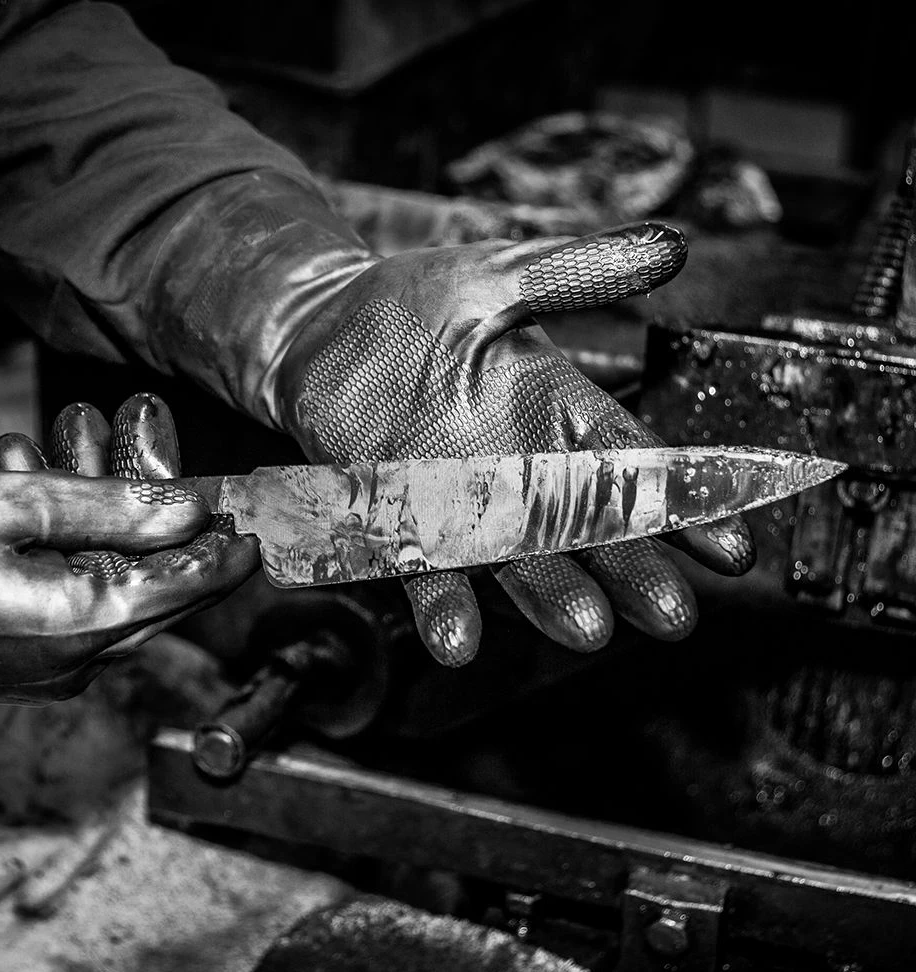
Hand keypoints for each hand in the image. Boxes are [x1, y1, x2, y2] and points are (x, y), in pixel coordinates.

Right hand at [0, 394, 257, 703]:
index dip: (227, 555)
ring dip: (105, 518)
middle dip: (164, 521)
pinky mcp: (25, 660)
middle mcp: (74, 661)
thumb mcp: (10, 506)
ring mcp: (48, 668)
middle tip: (173, 466)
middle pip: (156, 586)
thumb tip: (190, 512)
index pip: (188, 590)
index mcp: (81, 627)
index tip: (257, 527)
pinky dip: (72, 545)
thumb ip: (114, 510)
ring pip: (113, 583)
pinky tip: (38, 488)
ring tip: (75, 440)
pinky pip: (75, 597)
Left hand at [276, 223, 755, 665]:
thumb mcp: (500, 278)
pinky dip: (443, 605)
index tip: (734, 550)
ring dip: (550, 597)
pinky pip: (426, 572)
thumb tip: (673, 247)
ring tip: (585, 629)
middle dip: (632, 571)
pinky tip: (458, 640)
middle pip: (589, 531)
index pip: (637, 467)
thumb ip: (577, 275)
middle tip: (672, 615)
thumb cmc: (416, 303)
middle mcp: (522, 473)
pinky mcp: (401, 522)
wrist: (322, 329)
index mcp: (559, 412)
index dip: (687, 509)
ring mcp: (462, 504)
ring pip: (518, 563)